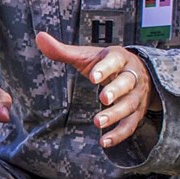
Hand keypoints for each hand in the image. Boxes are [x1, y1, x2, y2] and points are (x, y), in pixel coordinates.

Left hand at [35, 31, 152, 148]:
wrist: (140, 72)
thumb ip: (63, 51)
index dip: (105, 68)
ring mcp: (137, 95)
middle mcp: (132, 76)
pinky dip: (120, 134)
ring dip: (115, 114)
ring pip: (130, 105)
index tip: (93, 76)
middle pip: (127, 83)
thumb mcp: (87, 56)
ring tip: (98, 122)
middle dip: (115, 90)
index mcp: (119, 58)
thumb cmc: (107, 64)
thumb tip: (39, 37)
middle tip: (102, 98)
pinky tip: (105, 141)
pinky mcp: (137, 112)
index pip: (115, 60)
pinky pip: (131, 124)